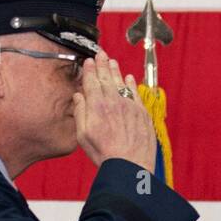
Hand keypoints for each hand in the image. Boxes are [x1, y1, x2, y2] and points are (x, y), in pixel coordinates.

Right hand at [72, 51, 157, 172]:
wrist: (130, 167)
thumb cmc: (104, 154)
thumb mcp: (82, 136)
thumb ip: (80, 113)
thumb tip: (79, 96)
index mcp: (97, 106)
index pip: (92, 82)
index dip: (90, 70)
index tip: (89, 61)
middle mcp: (114, 102)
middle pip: (107, 78)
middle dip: (102, 64)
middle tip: (100, 53)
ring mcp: (130, 106)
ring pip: (122, 83)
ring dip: (116, 71)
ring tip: (112, 61)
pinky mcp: (142, 114)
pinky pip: (136, 93)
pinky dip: (132, 84)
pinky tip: (129, 78)